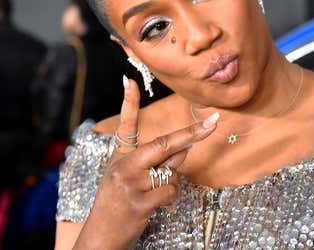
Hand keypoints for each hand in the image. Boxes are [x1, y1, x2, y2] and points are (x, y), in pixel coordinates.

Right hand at [74, 75, 218, 248]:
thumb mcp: (126, 179)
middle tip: (213, 122)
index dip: (129, 102)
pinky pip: (170, 190)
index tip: (129, 80)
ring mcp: (131, 183)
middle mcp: (124, 166)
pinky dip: (171, 197)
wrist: (100, 237)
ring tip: (152, 195)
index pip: (125, 125)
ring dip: (172, 181)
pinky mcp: (140, 202)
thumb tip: (183, 148)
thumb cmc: (116, 206)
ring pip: (172, 172)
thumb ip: (153, 162)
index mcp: (119, 158)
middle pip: (164, 144)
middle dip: (192, 134)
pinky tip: (155, 205)